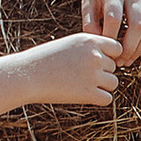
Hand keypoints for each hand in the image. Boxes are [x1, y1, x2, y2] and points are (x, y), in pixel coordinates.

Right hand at [4, 32, 126, 109]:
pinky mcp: (89, 93)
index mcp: (89, 40)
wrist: (24, 75)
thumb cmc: (43, 60)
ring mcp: (93, 75)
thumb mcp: (68, 45)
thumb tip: (111, 60)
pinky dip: (98, 99)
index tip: (95, 62)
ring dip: (101, 86)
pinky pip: (107, 99)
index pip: (116, 48)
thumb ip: (90, 49)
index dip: (109, 56)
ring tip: (80, 85)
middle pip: (113, 67)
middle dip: (101, 72)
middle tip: (79, 75)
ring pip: (113, 83)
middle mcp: (94, 56)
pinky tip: (82, 95)